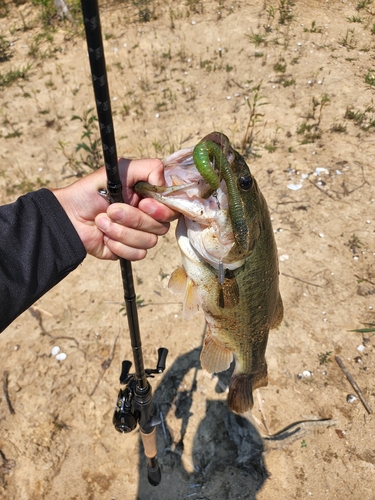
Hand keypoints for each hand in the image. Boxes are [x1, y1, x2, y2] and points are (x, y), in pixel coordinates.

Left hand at [52, 158, 176, 260]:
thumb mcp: (120, 169)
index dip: (160, 209)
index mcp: (149, 198)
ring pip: (149, 242)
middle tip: (111, 209)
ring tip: (102, 221)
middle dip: (133, 219)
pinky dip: (118, 245)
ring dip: (121, 231)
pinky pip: (137, 254)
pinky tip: (104, 237)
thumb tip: (165, 183)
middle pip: (161, 227)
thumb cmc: (91, 191)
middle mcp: (148, 218)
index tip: (143, 204)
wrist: (68, 216)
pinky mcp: (128, 251)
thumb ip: (149, 168)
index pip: (172, 209)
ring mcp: (139, 236)